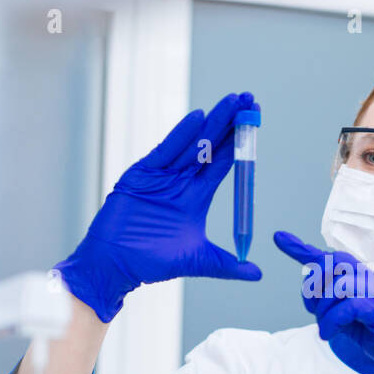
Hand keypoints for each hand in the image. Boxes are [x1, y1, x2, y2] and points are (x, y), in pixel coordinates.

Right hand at [56, 92, 260, 322]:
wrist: (116, 265)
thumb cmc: (152, 262)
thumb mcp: (197, 261)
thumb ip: (227, 264)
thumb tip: (257, 274)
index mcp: (196, 195)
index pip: (224, 162)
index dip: (240, 143)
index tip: (255, 120)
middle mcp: (181, 181)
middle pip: (211, 146)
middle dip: (230, 123)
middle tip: (248, 99)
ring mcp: (162, 176)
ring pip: (191, 144)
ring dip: (212, 123)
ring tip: (232, 102)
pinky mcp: (141, 175)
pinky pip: (164, 152)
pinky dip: (180, 136)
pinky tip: (198, 118)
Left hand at [273, 231, 373, 373]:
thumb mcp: (357, 326)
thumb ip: (338, 310)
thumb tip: (314, 301)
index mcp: (367, 282)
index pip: (332, 259)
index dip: (303, 248)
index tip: (280, 238)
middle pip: (332, 263)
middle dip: (314, 286)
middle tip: (314, 309)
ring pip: (338, 284)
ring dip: (322, 309)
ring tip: (326, 330)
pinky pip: (348, 305)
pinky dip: (332, 321)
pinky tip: (329, 334)